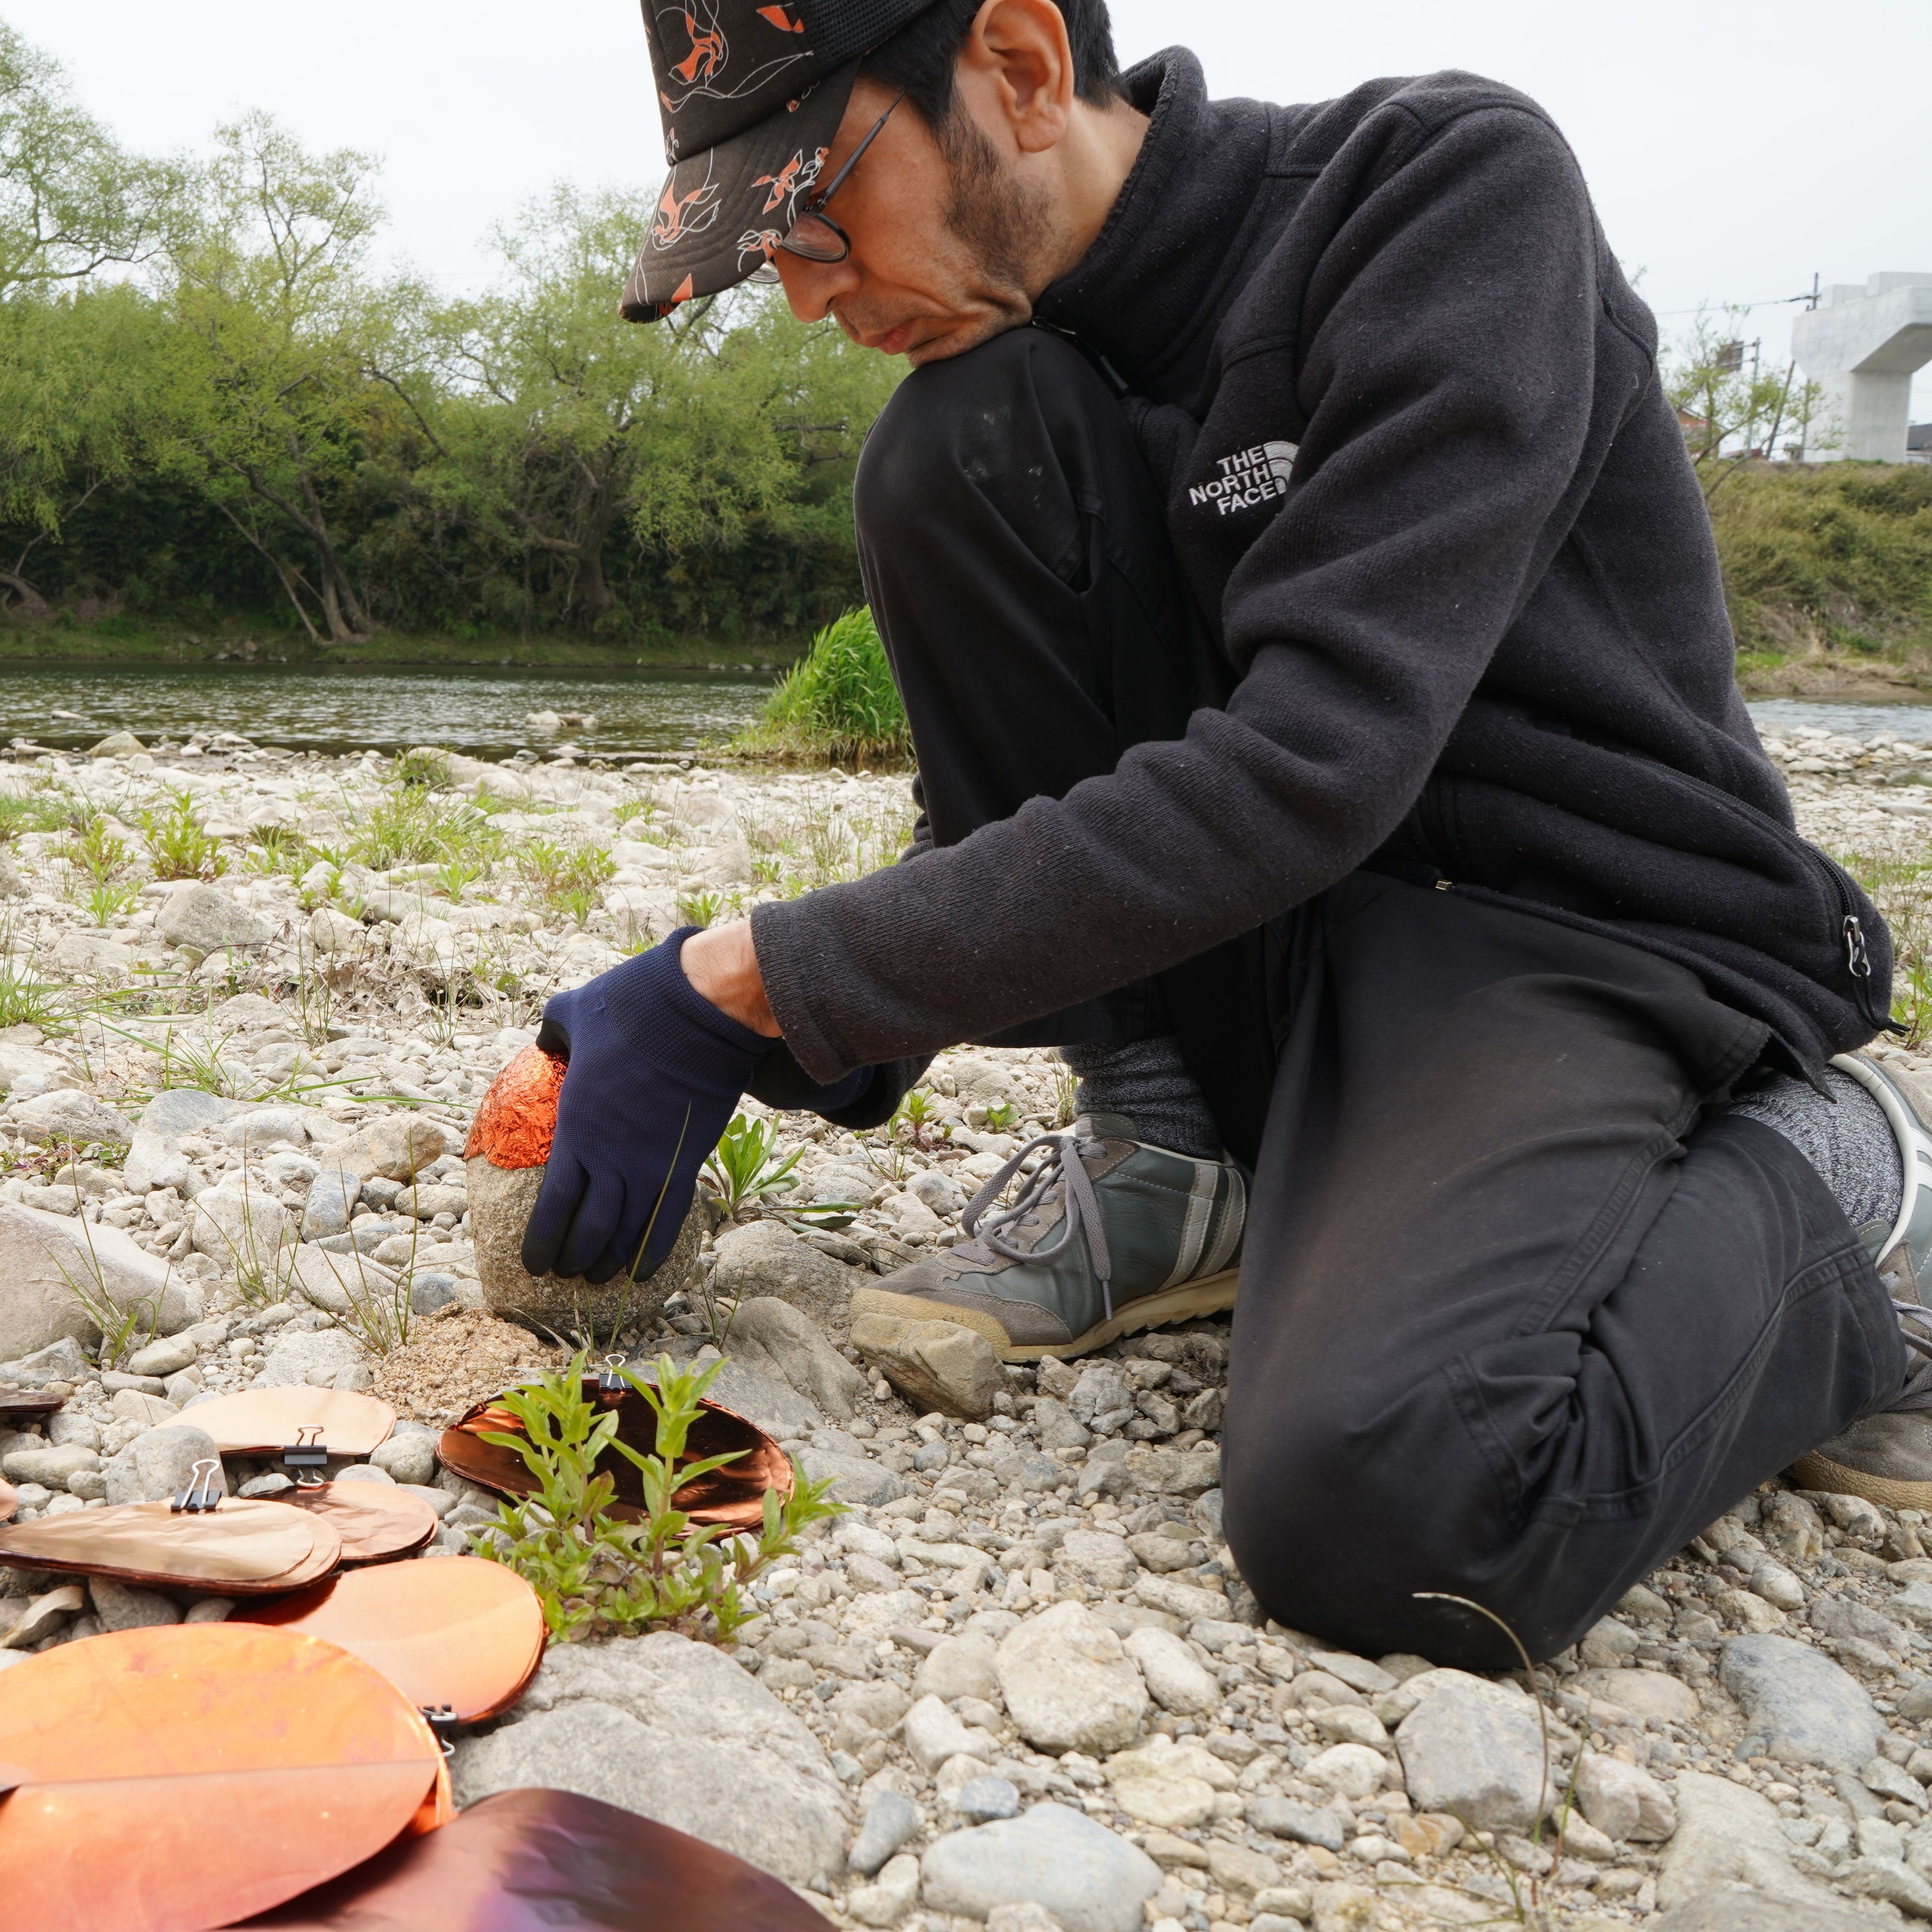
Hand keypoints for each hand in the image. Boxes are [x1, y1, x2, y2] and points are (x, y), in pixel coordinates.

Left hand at [521, 928, 768, 1283]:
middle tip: (566, 1274)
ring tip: (600, 1276)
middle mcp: (612, 1158)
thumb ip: (554, 1032)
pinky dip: (655, 1250)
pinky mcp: (689, 1160)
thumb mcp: (573, 1012)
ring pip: (628, 1231)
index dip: (541, 1243)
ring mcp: (653, 1163)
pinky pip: (670, 1218)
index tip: (534, 1265)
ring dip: (612, 1260)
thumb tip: (545, 1039)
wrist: (699, 1009)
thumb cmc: (630, 1006)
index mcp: (577, 1129)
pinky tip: (644, 1272)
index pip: (553, 1206)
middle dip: (574, 1259)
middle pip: (590, 1230)